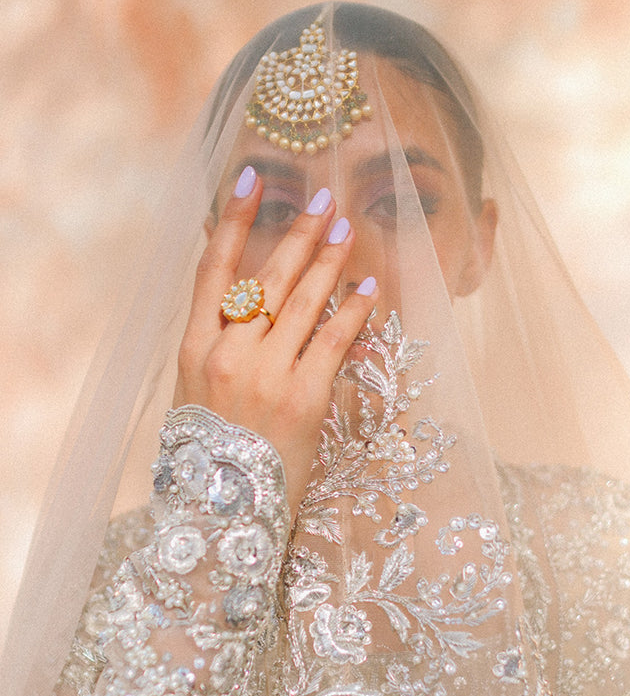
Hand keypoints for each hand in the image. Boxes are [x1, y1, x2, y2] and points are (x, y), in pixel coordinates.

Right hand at [174, 167, 377, 516]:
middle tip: (323, 202)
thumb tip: (238, 301)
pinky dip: (354, 311)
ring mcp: (266, 375)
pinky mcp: (304, 398)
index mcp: (194, 350)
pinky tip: (369, 288)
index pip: (213, 269)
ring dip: (329, 262)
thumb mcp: (194, 396)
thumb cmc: (211, 458)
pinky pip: (334, 340)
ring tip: (347, 230)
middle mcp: (228, 354)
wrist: (223, 515)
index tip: (249, 180)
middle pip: (266, 278)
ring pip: (302, 302)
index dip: (233, 221)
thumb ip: (213, 346)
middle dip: (298, 236)